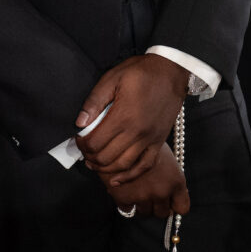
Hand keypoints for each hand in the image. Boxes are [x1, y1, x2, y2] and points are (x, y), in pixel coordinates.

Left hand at [76, 53, 187, 183]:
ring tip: (94, 162)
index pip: (95, 142)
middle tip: (85, 149)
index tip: (78, 138)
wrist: (172, 72)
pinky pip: (144, 166)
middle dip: (90, 157)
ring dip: (104, 168)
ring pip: (122, 165)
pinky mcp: (159, 142)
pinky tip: (116, 179)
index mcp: (123, 116)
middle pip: (106, 157)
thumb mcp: (113, 78)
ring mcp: (149, 140)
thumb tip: (79, 122)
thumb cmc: (141, 72)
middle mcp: (136, 132)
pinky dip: (129, 176)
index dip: (82, 144)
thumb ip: (95, 101)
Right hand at [104, 143, 190, 218]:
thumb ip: (170, 178)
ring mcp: (143, 196)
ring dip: (140, 204)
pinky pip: (127, 209)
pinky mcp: (124, 198)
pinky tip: (123, 187)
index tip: (168, 202)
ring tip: (135, 188)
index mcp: (176, 181)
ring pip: (144, 213)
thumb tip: (171, 195)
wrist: (120, 138)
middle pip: (162, 213)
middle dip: (156, 206)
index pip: (182, 208)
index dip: (174, 205)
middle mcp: (162, 191)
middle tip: (149, 194)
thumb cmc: (145, 143)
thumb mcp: (166, 157)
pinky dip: (125, 201)